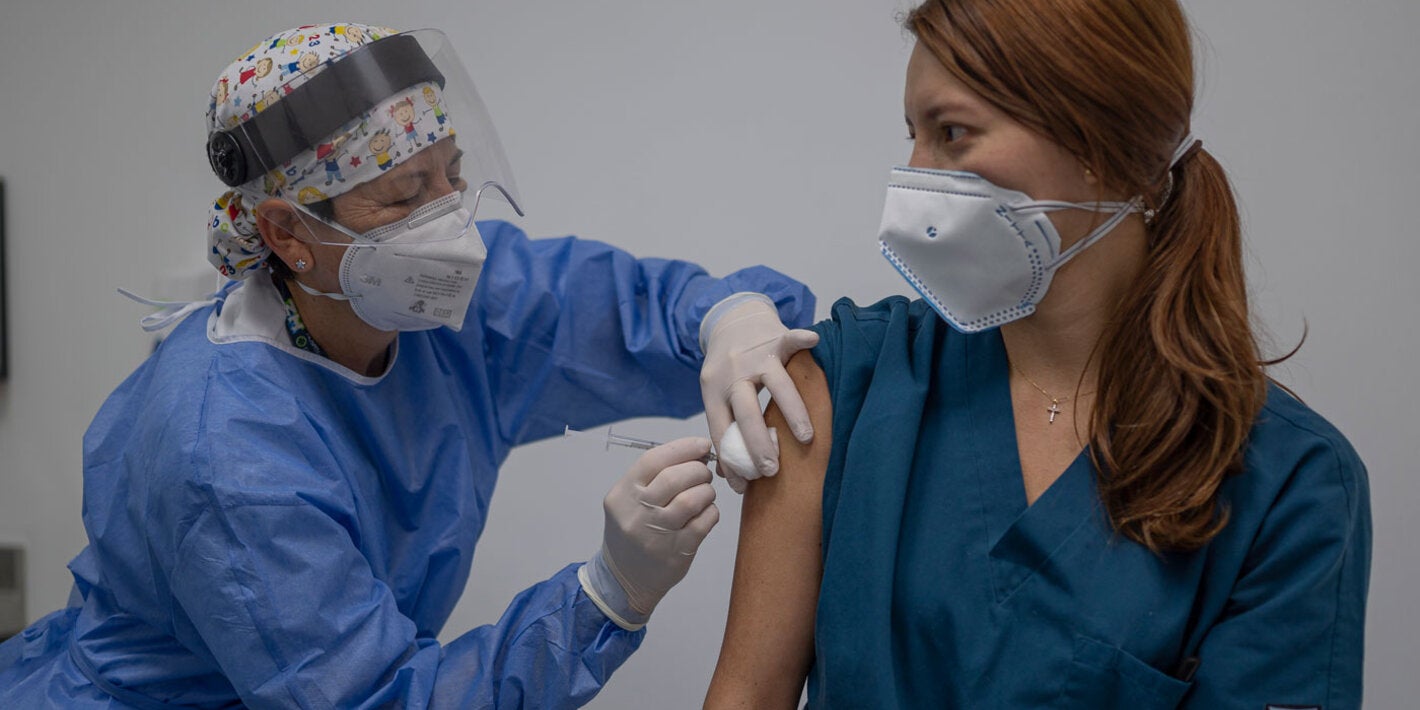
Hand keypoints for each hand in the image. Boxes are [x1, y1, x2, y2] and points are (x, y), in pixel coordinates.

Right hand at [579, 437, 719, 629]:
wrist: (623, 579)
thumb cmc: (633, 530)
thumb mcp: (629, 500)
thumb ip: (655, 477)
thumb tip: (696, 452)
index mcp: (623, 495)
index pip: (653, 460)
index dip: (683, 448)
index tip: (702, 445)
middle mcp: (636, 514)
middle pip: (676, 478)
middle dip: (698, 470)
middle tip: (704, 474)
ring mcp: (656, 535)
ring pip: (692, 499)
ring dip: (706, 491)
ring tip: (705, 494)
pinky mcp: (676, 553)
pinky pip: (703, 523)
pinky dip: (711, 512)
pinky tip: (706, 513)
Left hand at [699, 295, 818, 491]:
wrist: (729, 321)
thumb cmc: (726, 368)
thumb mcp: (715, 394)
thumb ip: (724, 427)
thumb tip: (731, 473)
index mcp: (714, 390)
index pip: (720, 430)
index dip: (730, 459)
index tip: (745, 485)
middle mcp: (733, 374)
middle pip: (746, 412)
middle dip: (758, 443)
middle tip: (771, 469)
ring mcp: (756, 356)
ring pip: (776, 384)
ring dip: (791, 412)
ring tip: (805, 438)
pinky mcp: (775, 339)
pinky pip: (790, 340)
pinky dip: (801, 340)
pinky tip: (813, 341)